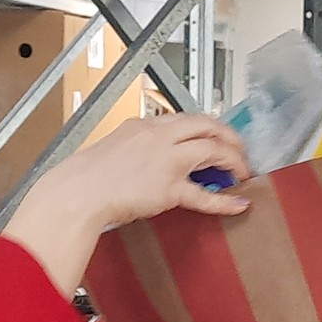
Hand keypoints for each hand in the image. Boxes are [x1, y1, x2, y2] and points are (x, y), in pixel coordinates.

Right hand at [4, 115, 251, 297]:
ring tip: (242, 171)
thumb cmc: (89, 175)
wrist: (79, 191)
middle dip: (229, 136)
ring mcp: (167, 160)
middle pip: (206, 125)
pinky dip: (225, 200)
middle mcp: (160, 136)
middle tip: (239, 149)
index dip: (207, 127)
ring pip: (212, 149)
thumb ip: (138, 147)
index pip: (186, 118)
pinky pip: (205, 194)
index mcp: (146, 125)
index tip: (216, 135)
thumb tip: (151, 160)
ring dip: (233, 159)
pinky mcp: (169, 187)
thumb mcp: (115, 147)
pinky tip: (238, 203)